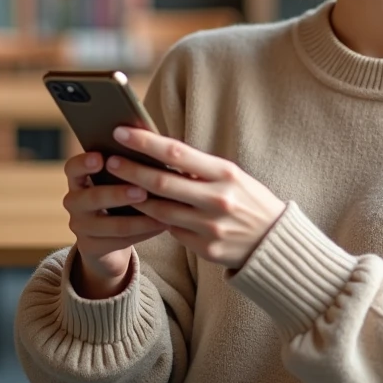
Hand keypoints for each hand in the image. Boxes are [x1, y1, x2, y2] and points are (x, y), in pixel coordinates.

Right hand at [62, 151, 168, 298]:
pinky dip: (144, 233)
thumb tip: (148, 134)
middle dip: (118, 194)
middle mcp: (74, 202)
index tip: (101, 158)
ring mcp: (80, 226)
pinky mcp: (91, 247)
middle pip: (92, 198)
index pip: (73, 168)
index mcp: (79, 179)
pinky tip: (162, 225)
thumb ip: (127, 162)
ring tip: (162, 213)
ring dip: (138, 219)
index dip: (84, 163)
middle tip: (141, 190)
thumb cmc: (120, 199)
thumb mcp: (119, 181)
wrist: (109, 242)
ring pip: (109, 224)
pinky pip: (119, 241)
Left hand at [104, 126, 286, 269]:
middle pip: (162, 183)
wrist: (275, 241)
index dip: (145, 143)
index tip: (121, 133)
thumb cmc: (249, 200)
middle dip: (130, 170)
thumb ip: (200, 169)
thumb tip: (158, 155)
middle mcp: (218, 199)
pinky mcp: (206, 249)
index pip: (177, 152)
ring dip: (136, 198)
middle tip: (108, 160)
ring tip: (116, 185)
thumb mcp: (233, 176)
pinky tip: (142, 211)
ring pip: (161, 211)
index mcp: (226, 174)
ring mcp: (211, 227)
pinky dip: (157, 221)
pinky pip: (173, 232)